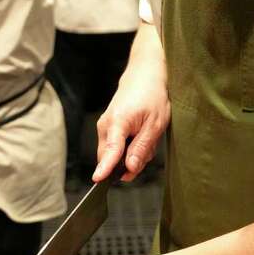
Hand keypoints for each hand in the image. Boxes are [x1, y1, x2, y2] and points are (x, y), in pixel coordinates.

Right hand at [93, 66, 169, 182]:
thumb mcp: (155, 124)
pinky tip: (140, 134)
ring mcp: (104, 126)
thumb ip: (142, 148)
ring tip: (146, 135)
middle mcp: (106, 125)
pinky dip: (129, 146)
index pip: (111, 150)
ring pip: (115, 154)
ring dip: (132, 153)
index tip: (98, 179)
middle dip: (129, 162)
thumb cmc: (152, 96)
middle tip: (148, 148)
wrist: (144, 75)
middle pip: (111, 158)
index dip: (105, 167)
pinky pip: (115, 146)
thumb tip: (130, 168)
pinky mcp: (107, 127)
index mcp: (118, 122)